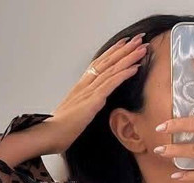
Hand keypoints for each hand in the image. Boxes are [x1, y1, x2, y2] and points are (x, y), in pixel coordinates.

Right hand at [48, 34, 147, 151]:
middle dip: (125, 49)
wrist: (51, 133)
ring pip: (112, 69)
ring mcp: (89, 91)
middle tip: (139, 38)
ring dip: (128, 58)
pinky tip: (134, 68)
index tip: (125, 42)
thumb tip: (91, 105)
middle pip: (108, 61)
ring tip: (142, 49)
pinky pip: (111, 84)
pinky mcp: (93, 101)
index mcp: (81, 85)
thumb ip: (84, 105)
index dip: (113, 51)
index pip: (99, 63)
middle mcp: (85, 84)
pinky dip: (123, 74)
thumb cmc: (61, 127)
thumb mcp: (76, 112)